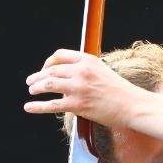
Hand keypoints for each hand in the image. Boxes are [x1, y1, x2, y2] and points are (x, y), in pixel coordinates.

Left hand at [25, 49, 143, 127]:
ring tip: (32, 92)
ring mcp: (79, 88)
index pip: (60, 55)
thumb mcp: (103, 71)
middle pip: (51, 70)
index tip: (44, 70)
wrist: (132, 105)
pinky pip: (52, 105)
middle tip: (31, 81)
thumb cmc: (121, 92)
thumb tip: (69, 78)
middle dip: (37, 76)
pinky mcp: (78, 104)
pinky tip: (29, 107)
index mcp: (88, 60)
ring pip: (48, 84)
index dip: (47, 63)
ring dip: (36, 88)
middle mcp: (81, 71)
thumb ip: (85, 71)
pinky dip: (38, 106)